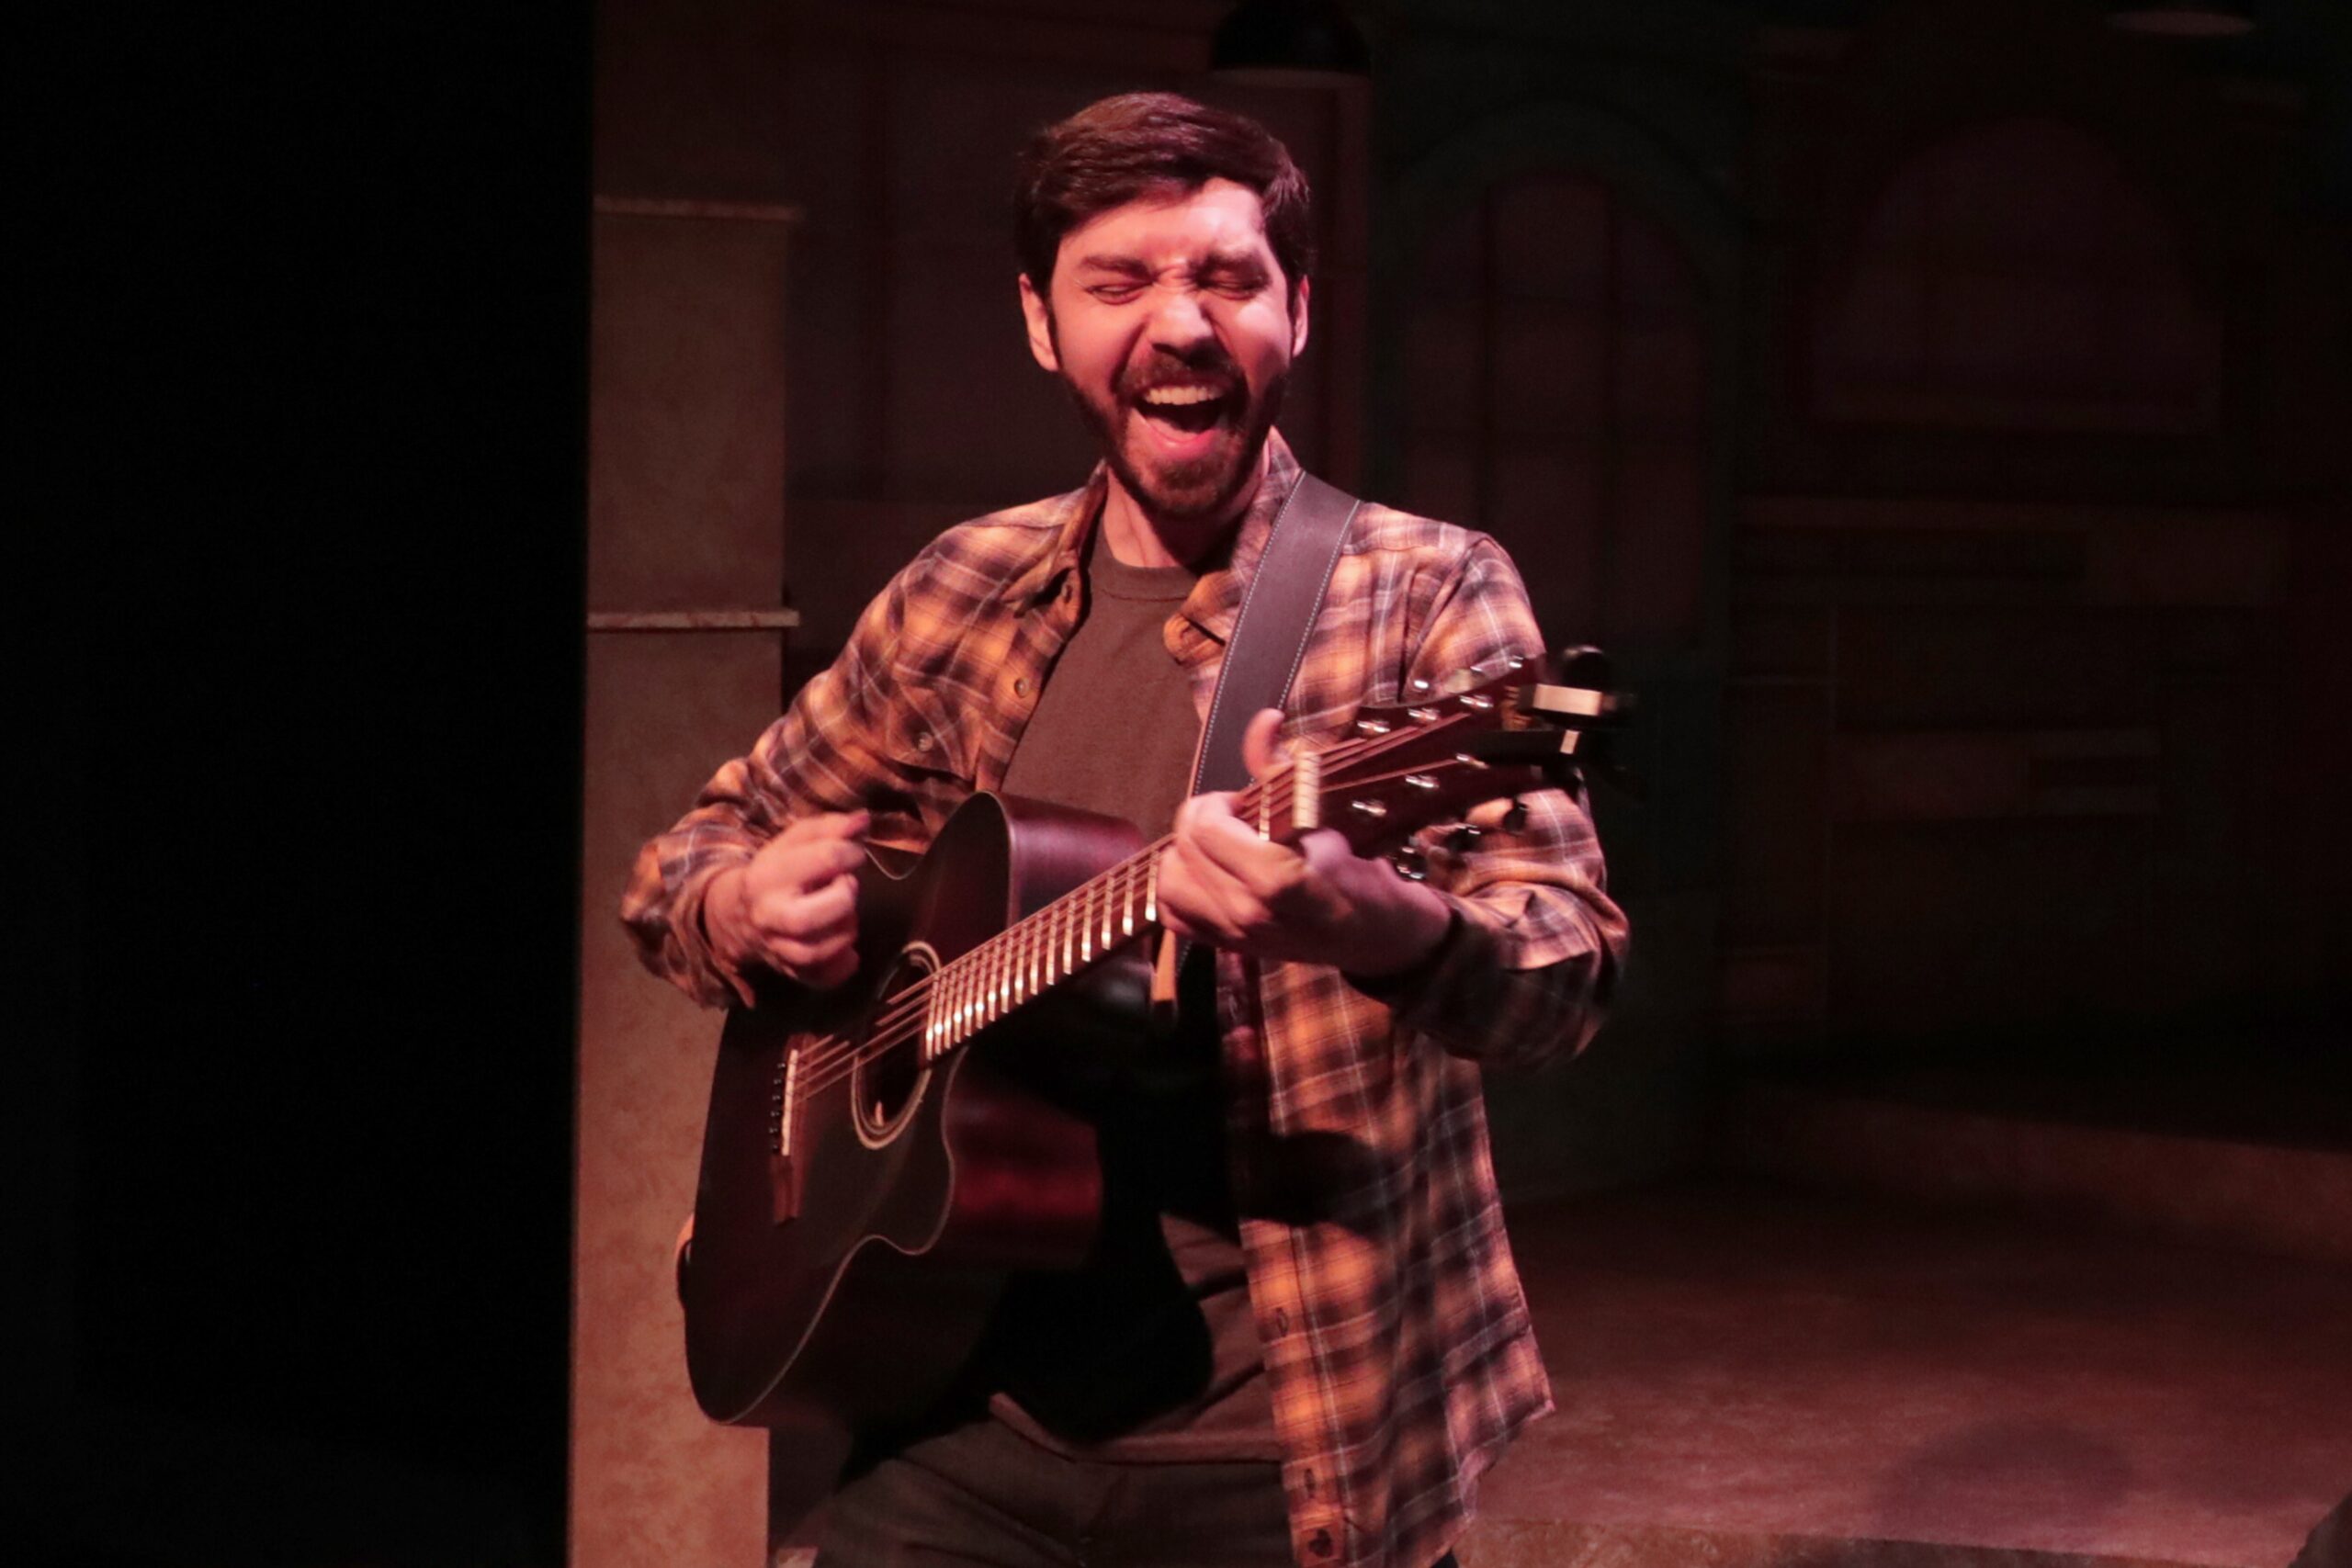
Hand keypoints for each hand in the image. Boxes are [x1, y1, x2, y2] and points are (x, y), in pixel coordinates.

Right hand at [704, 811, 868, 990]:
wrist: (739, 916)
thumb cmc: (777, 872)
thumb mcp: (794, 842)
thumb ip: (830, 828)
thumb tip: (864, 820)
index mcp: (768, 876)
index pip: (823, 860)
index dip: (850, 853)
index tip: (854, 854)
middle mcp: (770, 916)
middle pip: (808, 918)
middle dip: (842, 898)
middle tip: (848, 887)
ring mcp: (779, 949)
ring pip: (817, 951)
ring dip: (845, 930)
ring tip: (844, 914)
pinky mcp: (794, 973)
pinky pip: (823, 978)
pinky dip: (844, 965)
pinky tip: (847, 947)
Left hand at [1157, 711, 1453, 976]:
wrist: (1375, 936)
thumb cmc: (1357, 873)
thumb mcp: (1325, 815)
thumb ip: (1279, 767)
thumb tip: (1265, 718)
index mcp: (1277, 879)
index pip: (1206, 828)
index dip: (1217, 803)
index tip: (1242, 802)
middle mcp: (1248, 912)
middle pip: (1184, 849)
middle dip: (1201, 820)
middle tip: (1234, 819)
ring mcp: (1234, 936)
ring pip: (1169, 881)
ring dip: (1186, 854)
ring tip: (1218, 846)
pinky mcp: (1226, 948)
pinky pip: (1173, 915)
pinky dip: (1180, 889)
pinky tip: (1207, 873)